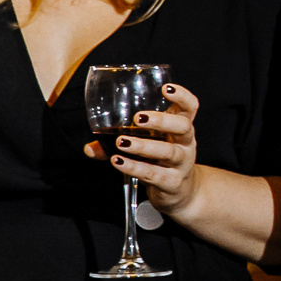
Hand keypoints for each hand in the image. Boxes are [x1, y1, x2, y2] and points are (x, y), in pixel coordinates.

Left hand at [89, 80, 203, 215]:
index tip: (165, 88)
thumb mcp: (148, 147)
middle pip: (183, 127)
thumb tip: (89, 148)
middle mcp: (185, 143)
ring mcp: (182, 163)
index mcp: (181, 128)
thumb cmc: (161, 161)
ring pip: (168, 151)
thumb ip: (120, 143)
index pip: (190, 108)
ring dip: (143, 145)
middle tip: (138, 118)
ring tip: (121, 142)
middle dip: (162, 121)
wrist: (179, 192)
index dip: (182, 96)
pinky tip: (118, 161)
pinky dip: (134, 167)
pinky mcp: (172, 182)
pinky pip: (153, 174)